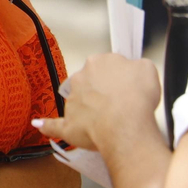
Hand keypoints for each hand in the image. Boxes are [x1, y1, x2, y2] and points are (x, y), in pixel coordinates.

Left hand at [35, 53, 160, 153]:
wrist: (126, 126)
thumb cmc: (137, 98)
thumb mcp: (148, 69)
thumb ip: (137, 65)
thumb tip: (132, 69)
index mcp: (98, 62)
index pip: (106, 66)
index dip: (119, 79)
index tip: (128, 88)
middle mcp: (80, 78)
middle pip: (89, 82)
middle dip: (101, 92)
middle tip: (120, 104)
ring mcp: (72, 102)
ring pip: (78, 103)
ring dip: (88, 110)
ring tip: (108, 122)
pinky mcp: (69, 125)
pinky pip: (55, 125)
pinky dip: (47, 125)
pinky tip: (39, 124)